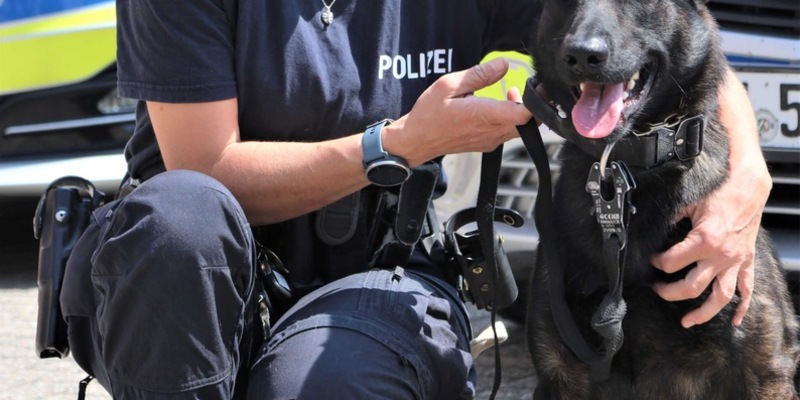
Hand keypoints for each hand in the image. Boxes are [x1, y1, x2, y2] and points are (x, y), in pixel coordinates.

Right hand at [382, 58, 532, 166]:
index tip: (537, 85)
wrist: (416, 141)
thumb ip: (479, 75)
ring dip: (522, 111)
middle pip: (530, 123)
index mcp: (484, 116)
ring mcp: (490, 141)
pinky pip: (508, 133)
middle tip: (530, 86)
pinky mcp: (487, 144)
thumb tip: (503, 65)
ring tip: (511, 93)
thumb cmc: (429, 113)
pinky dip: (511, 119)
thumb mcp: (449, 85)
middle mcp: (491, 132)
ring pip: (521, 129)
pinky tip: (499, 105)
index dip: (536, 100)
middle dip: (534, 104)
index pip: (524, 114)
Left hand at [651, 69, 769, 327]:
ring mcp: (735, 262)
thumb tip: (653, 228)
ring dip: (703, 313)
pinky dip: (742, 308)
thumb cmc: (719, 193)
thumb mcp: (690, 204)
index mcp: (703, 240)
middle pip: (691, 286)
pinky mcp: (746, 262)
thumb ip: (672, 219)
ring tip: (687, 321)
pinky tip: (735, 321)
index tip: (651, 261)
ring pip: (719, 297)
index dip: (656, 263)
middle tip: (657, 291)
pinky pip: (746, 290)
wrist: (749, 188)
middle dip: (669, 292)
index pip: (671, 262)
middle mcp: (720, 256)